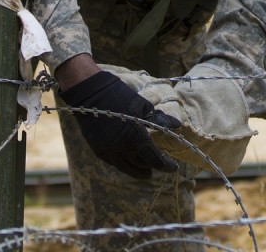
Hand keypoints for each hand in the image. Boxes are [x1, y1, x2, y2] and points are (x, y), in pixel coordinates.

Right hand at [59, 70, 181, 178]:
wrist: (89, 92)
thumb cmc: (119, 95)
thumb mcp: (142, 105)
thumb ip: (159, 119)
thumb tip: (176, 125)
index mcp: (134, 136)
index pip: (153, 158)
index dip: (165, 165)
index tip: (174, 167)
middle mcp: (121, 148)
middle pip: (141, 164)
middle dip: (152, 167)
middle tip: (161, 167)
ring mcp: (108, 150)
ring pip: (126, 167)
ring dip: (138, 171)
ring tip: (147, 173)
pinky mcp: (97, 149)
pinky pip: (114, 163)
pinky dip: (124, 165)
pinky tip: (129, 164)